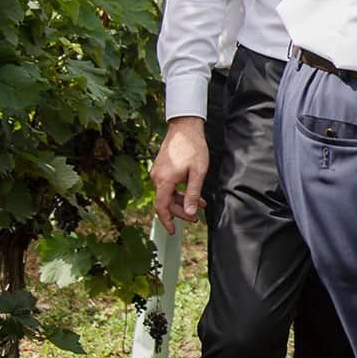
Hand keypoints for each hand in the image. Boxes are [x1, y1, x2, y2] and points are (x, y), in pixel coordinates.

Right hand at [150, 116, 209, 234]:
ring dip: (182, 201)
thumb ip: (192, 194)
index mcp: (164, 181)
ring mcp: (158, 172)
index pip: (162, 207)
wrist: (185, 126)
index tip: (173, 231)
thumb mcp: (198, 173)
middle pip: (166, 202)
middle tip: (196, 217)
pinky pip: (169, 185)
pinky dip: (179, 191)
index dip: (167, 221)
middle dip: (181, 211)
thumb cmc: (193, 147)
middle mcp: (157, 178)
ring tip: (199, 204)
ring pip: (168, 194)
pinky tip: (193, 192)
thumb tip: (189, 212)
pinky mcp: (162, 167)